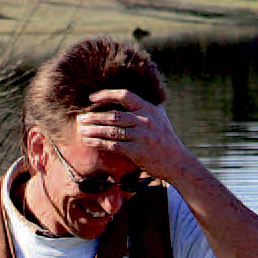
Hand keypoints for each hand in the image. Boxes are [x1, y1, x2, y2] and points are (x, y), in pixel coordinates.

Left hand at [76, 88, 192, 184]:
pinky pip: (113, 145)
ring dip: (93, 130)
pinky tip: (90, 141)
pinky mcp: (137, 151)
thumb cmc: (167, 140)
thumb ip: (147, 108)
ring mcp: (141, 136)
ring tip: (81, 129)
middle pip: (113, 115)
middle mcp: (144, 121)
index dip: (107, 95)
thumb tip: (130, 98)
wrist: (178, 163)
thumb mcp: (161, 118)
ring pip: (111, 130)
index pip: (125, 95)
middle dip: (94, 116)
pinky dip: (99, 143)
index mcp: (149, 109)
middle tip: (80, 117)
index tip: (92, 98)